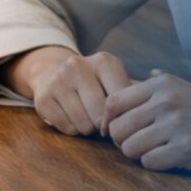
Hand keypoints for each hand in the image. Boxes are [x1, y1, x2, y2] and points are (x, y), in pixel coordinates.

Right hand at [11, 46, 133, 136]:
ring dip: (88, 128)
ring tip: (87, 116)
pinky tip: (71, 116)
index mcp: (104, 61)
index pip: (121, 102)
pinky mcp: (42, 98)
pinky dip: (72, 129)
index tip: (122, 120)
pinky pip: (67, 128)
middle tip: (102, 121)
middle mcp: (79, 65)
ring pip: (85, 125)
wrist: (51, 71)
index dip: (123, 118)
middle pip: (101, 115)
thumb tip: (147, 117)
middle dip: (104, 125)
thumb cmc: (94, 82)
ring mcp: (58, 80)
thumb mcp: (115, 80)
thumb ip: (133, 96)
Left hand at [103, 71, 190, 175]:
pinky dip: (156, 166)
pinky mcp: (187, 149)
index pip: (113, 102)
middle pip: (118, 128)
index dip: (110, 121)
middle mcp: (167, 100)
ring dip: (140, 156)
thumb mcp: (189, 89)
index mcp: (163, 84)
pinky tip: (173, 160)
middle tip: (141, 146)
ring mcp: (177, 125)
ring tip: (158, 152)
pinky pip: (149, 163)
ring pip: (129, 148)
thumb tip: (136, 79)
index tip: (119, 132)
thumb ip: (159, 86)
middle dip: (124, 142)